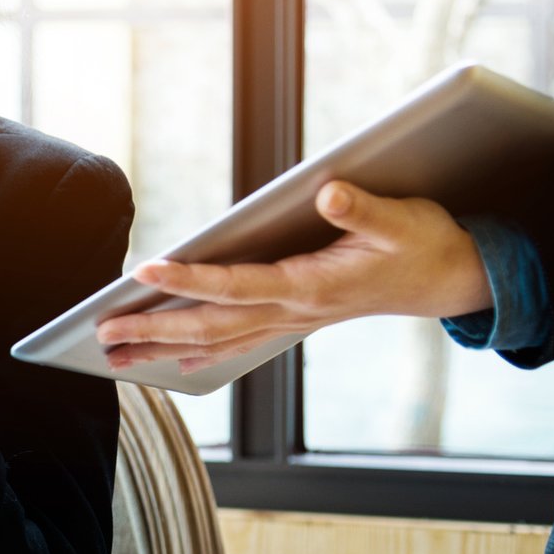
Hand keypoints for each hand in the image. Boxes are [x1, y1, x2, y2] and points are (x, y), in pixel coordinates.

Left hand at [96, 182, 493, 372]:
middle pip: (211, 324)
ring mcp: (292, 321)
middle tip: (101, 332)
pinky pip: (238, 345)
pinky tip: (172, 362)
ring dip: (163, 348)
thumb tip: (328, 191)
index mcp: (312, 284)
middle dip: (153, 329)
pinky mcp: (294, 321)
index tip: (146, 269)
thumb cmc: (424, 241)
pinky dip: (201, 354)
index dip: (191, 276)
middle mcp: (295, 311)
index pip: (237, 283)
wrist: (453, 279)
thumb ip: (363, 209)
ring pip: (216, 341)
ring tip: (114, 355)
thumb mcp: (402, 218)